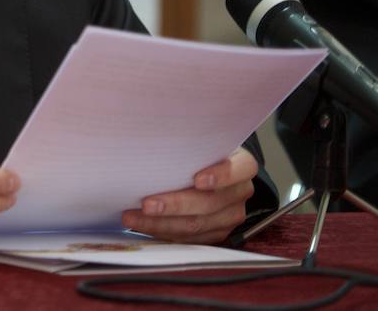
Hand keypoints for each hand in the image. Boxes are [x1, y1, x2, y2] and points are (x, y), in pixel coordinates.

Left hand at [122, 147, 257, 243]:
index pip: (239, 170)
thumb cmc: (200, 151)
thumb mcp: (199, 141)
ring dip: (161, 223)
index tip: (197, 180)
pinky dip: (163, 232)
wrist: (211, 170)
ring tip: (134, 217)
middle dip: (175, 205)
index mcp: (243, 165)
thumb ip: (185, 143)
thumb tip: (150, 138)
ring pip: (196, 225)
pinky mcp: (216, 232)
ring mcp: (230, 215)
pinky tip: (143, 225)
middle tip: (147, 204)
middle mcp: (240, 192)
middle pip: (209, 203)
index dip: (220, 176)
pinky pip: (190, 238)